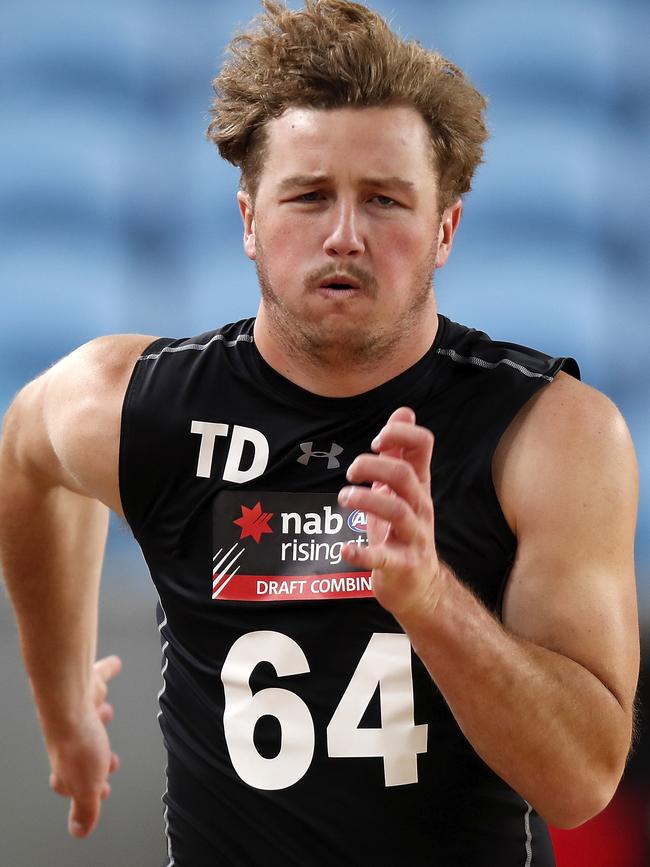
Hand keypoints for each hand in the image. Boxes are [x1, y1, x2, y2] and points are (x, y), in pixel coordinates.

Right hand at [48, 655, 121, 837]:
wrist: (69, 699)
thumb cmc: (77, 740)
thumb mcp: (88, 787)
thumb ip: (86, 808)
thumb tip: (79, 832)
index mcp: (67, 764)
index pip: (71, 782)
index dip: (84, 790)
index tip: (100, 793)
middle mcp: (70, 736)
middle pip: (82, 747)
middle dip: (97, 753)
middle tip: (111, 760)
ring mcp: (77, 709)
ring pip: (88, 714)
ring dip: (98, 714)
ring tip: (107, 713)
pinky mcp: (86, 684)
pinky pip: (98, 675)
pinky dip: (106, 670)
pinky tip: (115, 665)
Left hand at [338, 407, 442, 621]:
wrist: (420, 587)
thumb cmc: (402, 532)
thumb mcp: (402, 491)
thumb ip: (399, 454)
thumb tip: (403, 412)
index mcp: (418, 485)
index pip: (423, 445)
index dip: (401, 433)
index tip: (377, 439)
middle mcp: (420, 507)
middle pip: (405, 475)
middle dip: (375, 466)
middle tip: (351, 472)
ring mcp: (414, 537)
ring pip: (398, 511)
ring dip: (367, 500)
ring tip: (344, 497)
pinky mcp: (401, 566)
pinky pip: (382, 558)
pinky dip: (362, 552)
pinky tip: (344, 548)